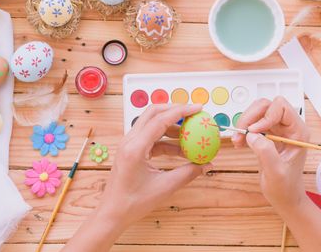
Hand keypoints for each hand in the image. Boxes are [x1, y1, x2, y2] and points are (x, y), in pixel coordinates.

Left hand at [97, 103, 212, 229]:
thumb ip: (188, 173)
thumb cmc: (133, 203)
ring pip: (152, 124)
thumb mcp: (165, 187)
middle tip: (194, 115)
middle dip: (175, 110)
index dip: (181, 111)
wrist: (112, 213)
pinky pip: (151, 137)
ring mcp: (128, 144)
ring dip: (172, 127)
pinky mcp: (131, 150)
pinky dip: (166, 140)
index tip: (198, 108)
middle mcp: (129, 141)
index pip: (160, 120)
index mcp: (135, 148)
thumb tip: (207, 164)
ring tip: (191, 137)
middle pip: (153, 113)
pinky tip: (180, 150)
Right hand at [232, 97, 309, 213]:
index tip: (253, 131)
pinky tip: (239, 143)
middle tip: (240, 133)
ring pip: (258, 112)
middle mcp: (288, 127)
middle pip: (267, 106)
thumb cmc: (285, 187)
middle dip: (250, 117)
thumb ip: (266, 152)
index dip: (265, 115)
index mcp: (298, 132)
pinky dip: (243, 130)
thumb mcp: (276, 173)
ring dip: (244, 123)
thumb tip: (252, 135)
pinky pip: (253, 123)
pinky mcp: (268, 134)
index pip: (281, 107)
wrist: (285, 197)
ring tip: (238, 140)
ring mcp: (278, 130)